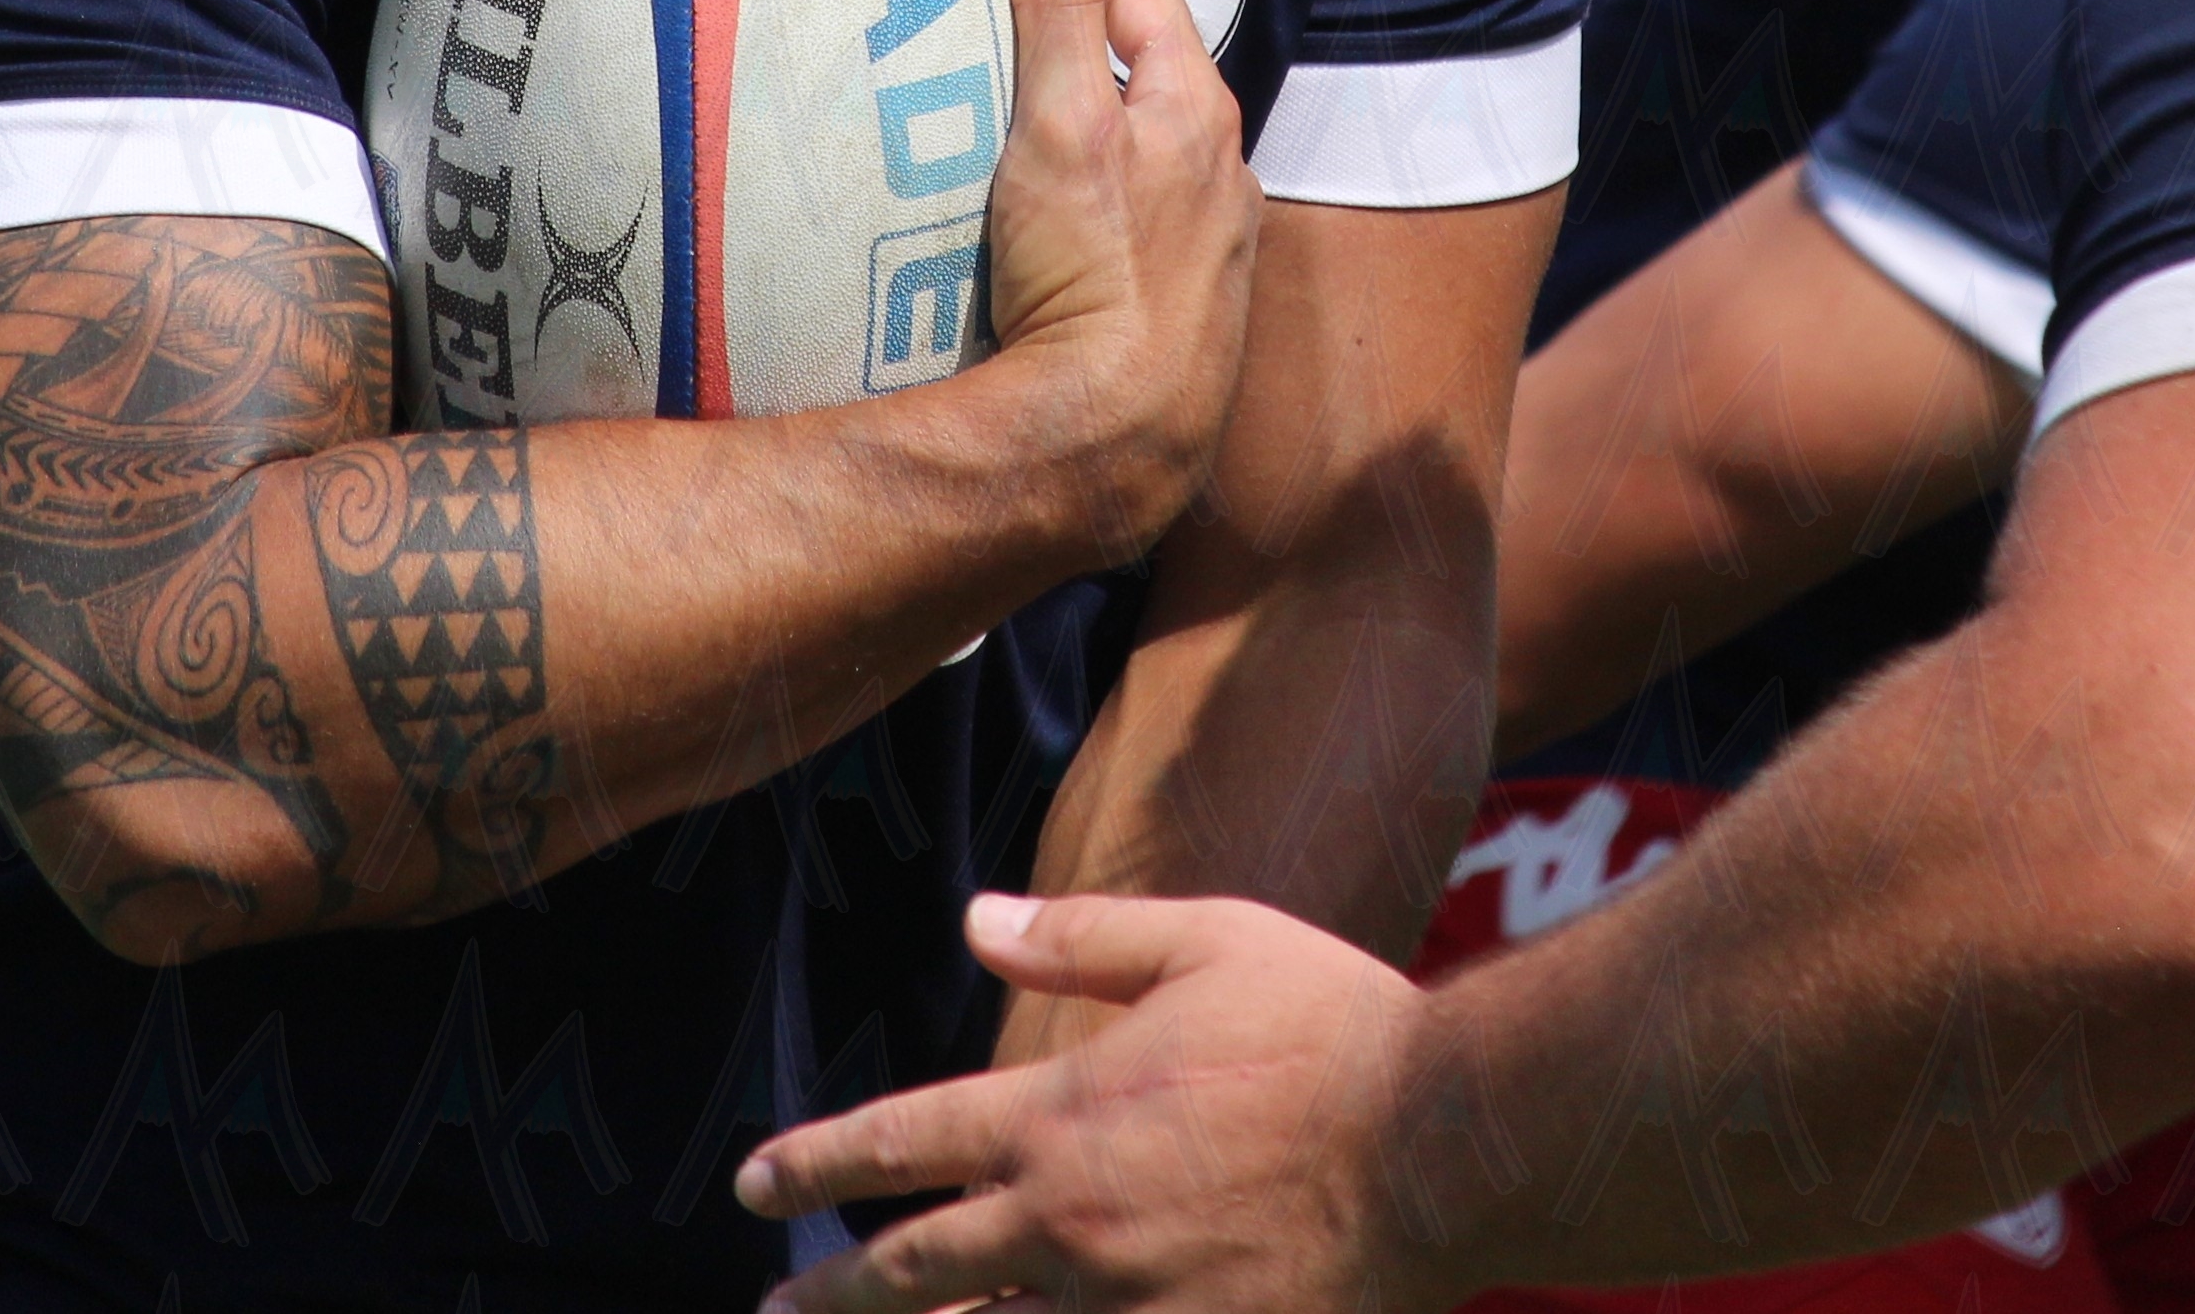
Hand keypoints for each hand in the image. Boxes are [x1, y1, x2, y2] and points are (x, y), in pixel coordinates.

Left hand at [739, 890, 1423, 1312]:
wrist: (1438, 1142)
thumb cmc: (1329, 1026)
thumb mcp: (1203, 942)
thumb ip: (1079, 939)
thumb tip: (973, 920)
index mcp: (1060, 1115)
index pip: (900, 1141)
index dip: (817, 1161)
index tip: (756, 1180)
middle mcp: (1067, 1224)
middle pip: (911, 1271)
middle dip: (831, 1292)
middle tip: (772, 1308)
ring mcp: (1121, 1307)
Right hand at [977, 0, 1261, 562]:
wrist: (1119, 440)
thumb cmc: (1089, 272)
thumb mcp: (1059, 122)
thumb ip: (1056, 5)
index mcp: (1202, 109)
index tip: (1009, 6)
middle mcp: (1227, 172)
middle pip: (1150, 81)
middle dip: (1083, 70)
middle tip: (999, 89)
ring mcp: (1216, 250)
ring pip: (1152, 166)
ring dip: (1098, 154)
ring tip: (1017, 177)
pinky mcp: (1196, 316)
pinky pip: (1148, 242)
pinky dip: (1109, 230)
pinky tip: (1058, 262)